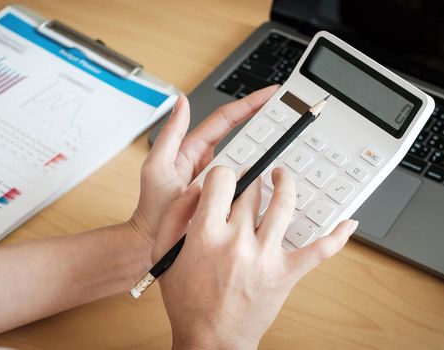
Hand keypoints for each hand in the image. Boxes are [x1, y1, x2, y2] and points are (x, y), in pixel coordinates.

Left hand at [129, 85, 278, 247]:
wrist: (154, 243)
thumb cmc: (152, 208)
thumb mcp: (156, 166)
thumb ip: (169, 134)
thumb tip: (182, 101)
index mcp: (195, 149)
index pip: (227, 119)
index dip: (249, 104)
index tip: (270, 94)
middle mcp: (211, 163)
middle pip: (244, 138)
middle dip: (267, 124)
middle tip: (289, 114)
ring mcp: (221, 182)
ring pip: (250, 162)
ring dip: (269, 151)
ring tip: (291, 140)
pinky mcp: (228, 200)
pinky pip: (249, 186)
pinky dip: (264, 181)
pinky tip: (278, 179)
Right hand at [154, 166, 357, 348]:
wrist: (211, 340)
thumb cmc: (187, 301)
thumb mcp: (164, 254)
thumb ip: (175, 215)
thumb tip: (196, 189)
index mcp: (206, 233)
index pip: (222, 180)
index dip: (224, 175)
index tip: (226, 180)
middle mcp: (238, 241)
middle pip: (252, 191)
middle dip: (251, 180)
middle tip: (252, 180)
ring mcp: (265, 256)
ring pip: (284, 205)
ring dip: (286, 185)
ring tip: (282, 178)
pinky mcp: (286, 273)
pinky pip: (319, 251)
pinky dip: (337, 236)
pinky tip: (348, 223)